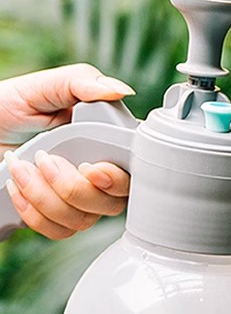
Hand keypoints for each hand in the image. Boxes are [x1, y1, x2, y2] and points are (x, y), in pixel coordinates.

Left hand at [1, 64, 134, 239]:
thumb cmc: (6, 108)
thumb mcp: (41, 88)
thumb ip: (81, 82)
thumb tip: (119, 91)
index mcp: (106, 143)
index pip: (134, 172)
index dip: (117, 178)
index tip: (91, 169)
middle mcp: (101, 176)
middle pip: (113, 203)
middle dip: (73, 188)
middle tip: (44, 159)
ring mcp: (83, 200)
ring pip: (85, 220)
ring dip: (45, 197)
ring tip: (20, 167)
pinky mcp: (61, 217)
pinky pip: (61, 231)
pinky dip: (34, 213)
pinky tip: (20, 188)